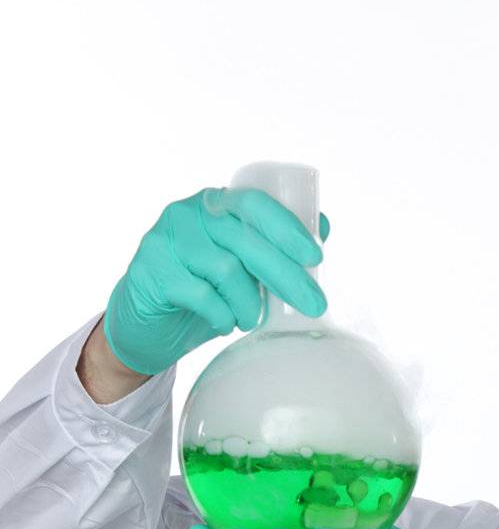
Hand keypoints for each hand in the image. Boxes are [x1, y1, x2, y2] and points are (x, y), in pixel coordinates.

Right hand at [103, 187, 331, 375]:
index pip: (255, 204)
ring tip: (250, 319)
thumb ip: (273, 245)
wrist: (146, 324)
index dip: (288, 228)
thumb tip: (323, 226)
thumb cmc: (202, 289)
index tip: (316, 256)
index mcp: (215, 203)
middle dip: (286, 276)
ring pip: (226, 271)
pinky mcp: (152, 271)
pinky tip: (224, 323)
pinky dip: (222, 315)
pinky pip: (201, 295)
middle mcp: (189, 213)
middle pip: (246, 241)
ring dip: (248, 304)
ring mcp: (166, 240)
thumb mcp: (241, 266)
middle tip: (314, 304)